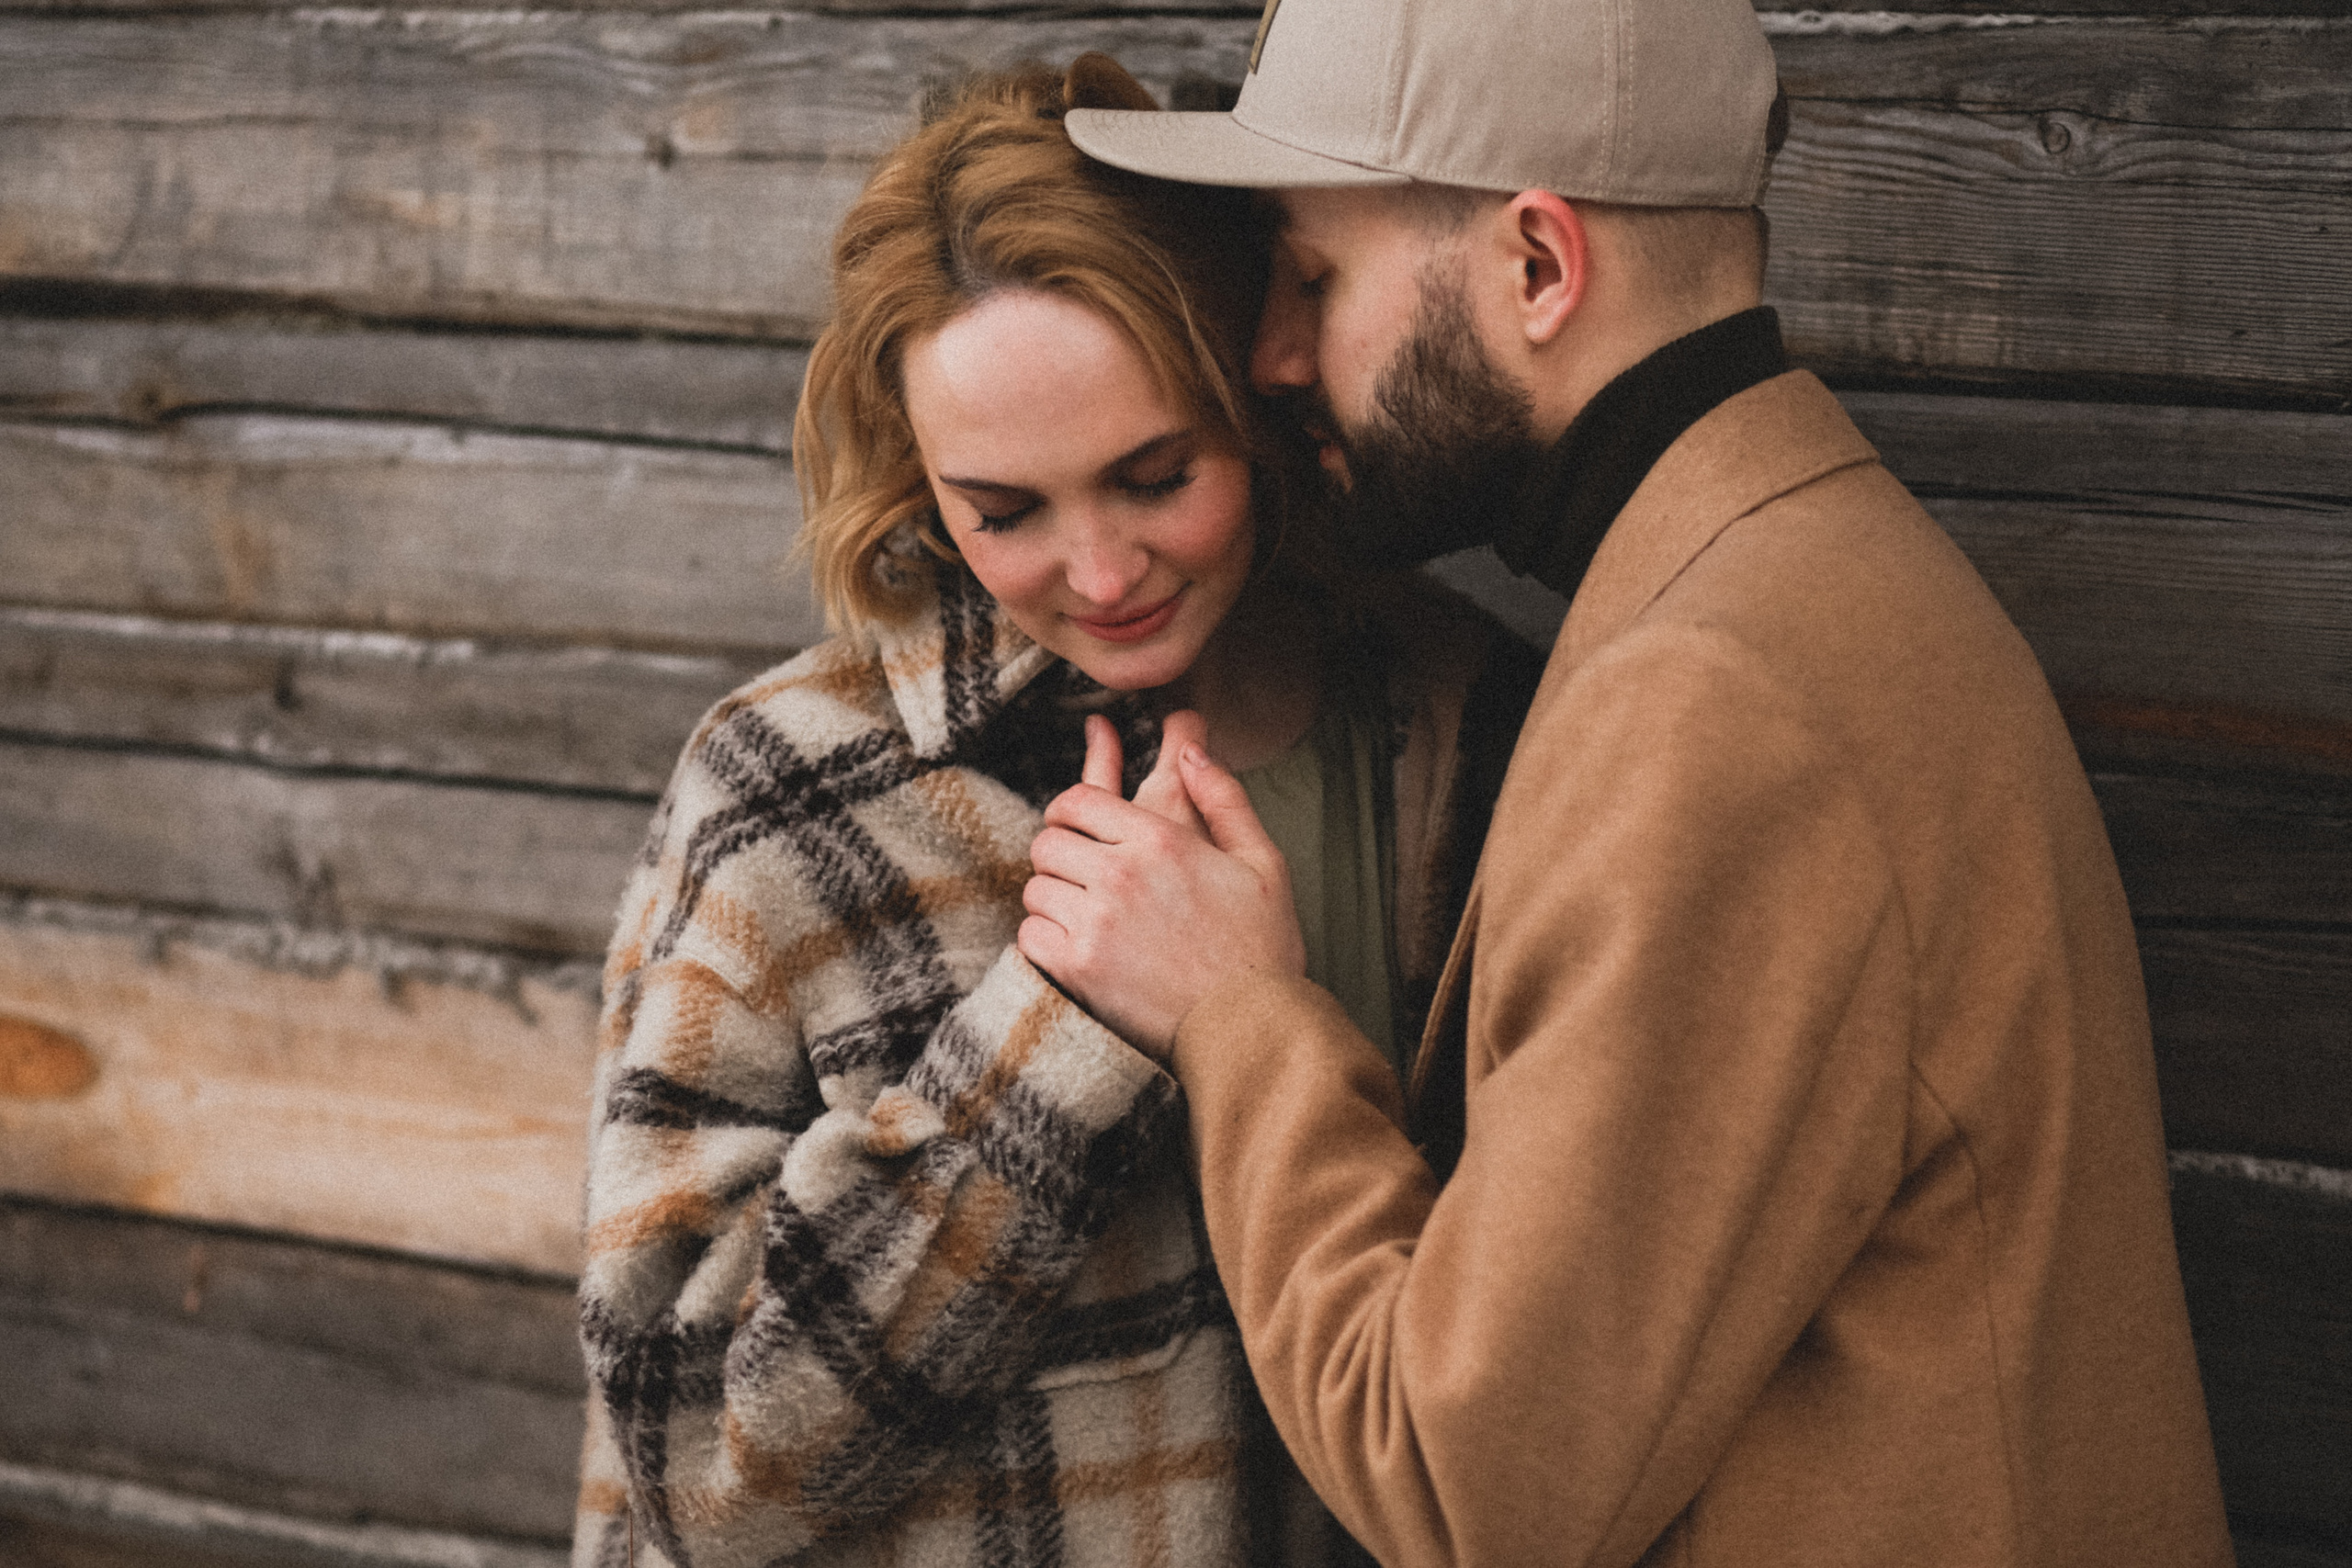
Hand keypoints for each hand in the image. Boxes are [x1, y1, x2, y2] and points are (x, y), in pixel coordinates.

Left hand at [1019, 715, 1306, 1058]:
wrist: (1250, 1029)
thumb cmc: (1262, 948)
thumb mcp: (1263, 861)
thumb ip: (1224, 798)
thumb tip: (1191, 750)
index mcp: (1162, 840)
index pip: (1079, 800)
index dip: (1070, 809)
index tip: (1074, 825)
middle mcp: (1121, 875)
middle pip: (1047, 841)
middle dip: (1059, 853)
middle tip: (1076, 873)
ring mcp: (1094, 922)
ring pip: (1036, 887)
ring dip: (1052, 898)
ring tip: (1079, 913)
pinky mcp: (1078, 968)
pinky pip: (1030, 935)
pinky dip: (1044, 940)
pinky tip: (1073, 948)